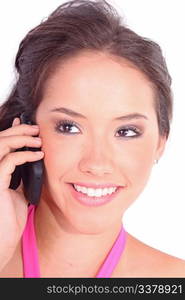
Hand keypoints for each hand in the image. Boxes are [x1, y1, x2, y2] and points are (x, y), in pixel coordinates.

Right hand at [0, 117, 43, 270]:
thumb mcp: (19, 192)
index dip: (13, 132)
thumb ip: (21, 177)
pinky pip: (9, 160)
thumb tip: (32, 162)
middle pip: (0, 140)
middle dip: (19, 131)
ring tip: (38, 139)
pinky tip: (38, 155)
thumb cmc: (10, 218)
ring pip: (2, 145)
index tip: (28, 126)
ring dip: (21, 138)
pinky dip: (25, 155)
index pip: (1, 145)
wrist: (5, 238)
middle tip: (36, 128)